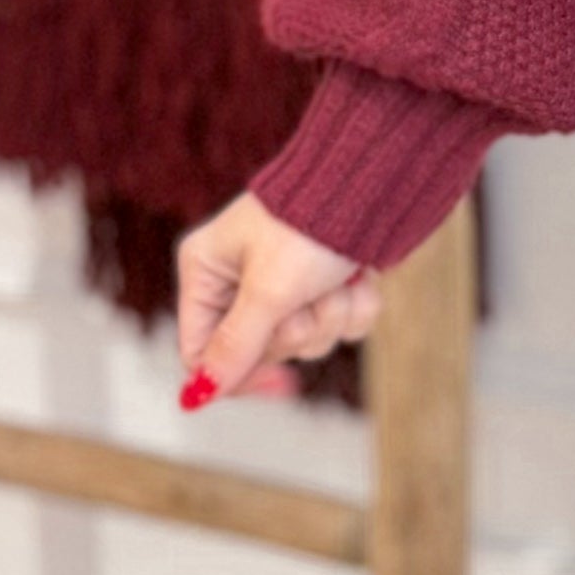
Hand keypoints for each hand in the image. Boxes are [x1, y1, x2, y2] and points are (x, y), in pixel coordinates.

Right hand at [174, 191, 382, 408]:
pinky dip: (357, 305)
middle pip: (261, 351)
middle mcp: (240, 279)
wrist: (375, 181)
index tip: (280, 382)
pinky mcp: (328, 283)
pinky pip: (342, 324)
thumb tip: (199, 393)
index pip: (200, 351)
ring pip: (310, 341)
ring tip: (337, 277)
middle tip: (308, 294)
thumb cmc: (310, 226)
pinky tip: (360, 275)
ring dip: (333, 315)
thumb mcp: (269, 291)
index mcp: (206, 271)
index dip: (237, 374)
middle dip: (298, 329)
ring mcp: (287, 283)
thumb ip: (236, 345)